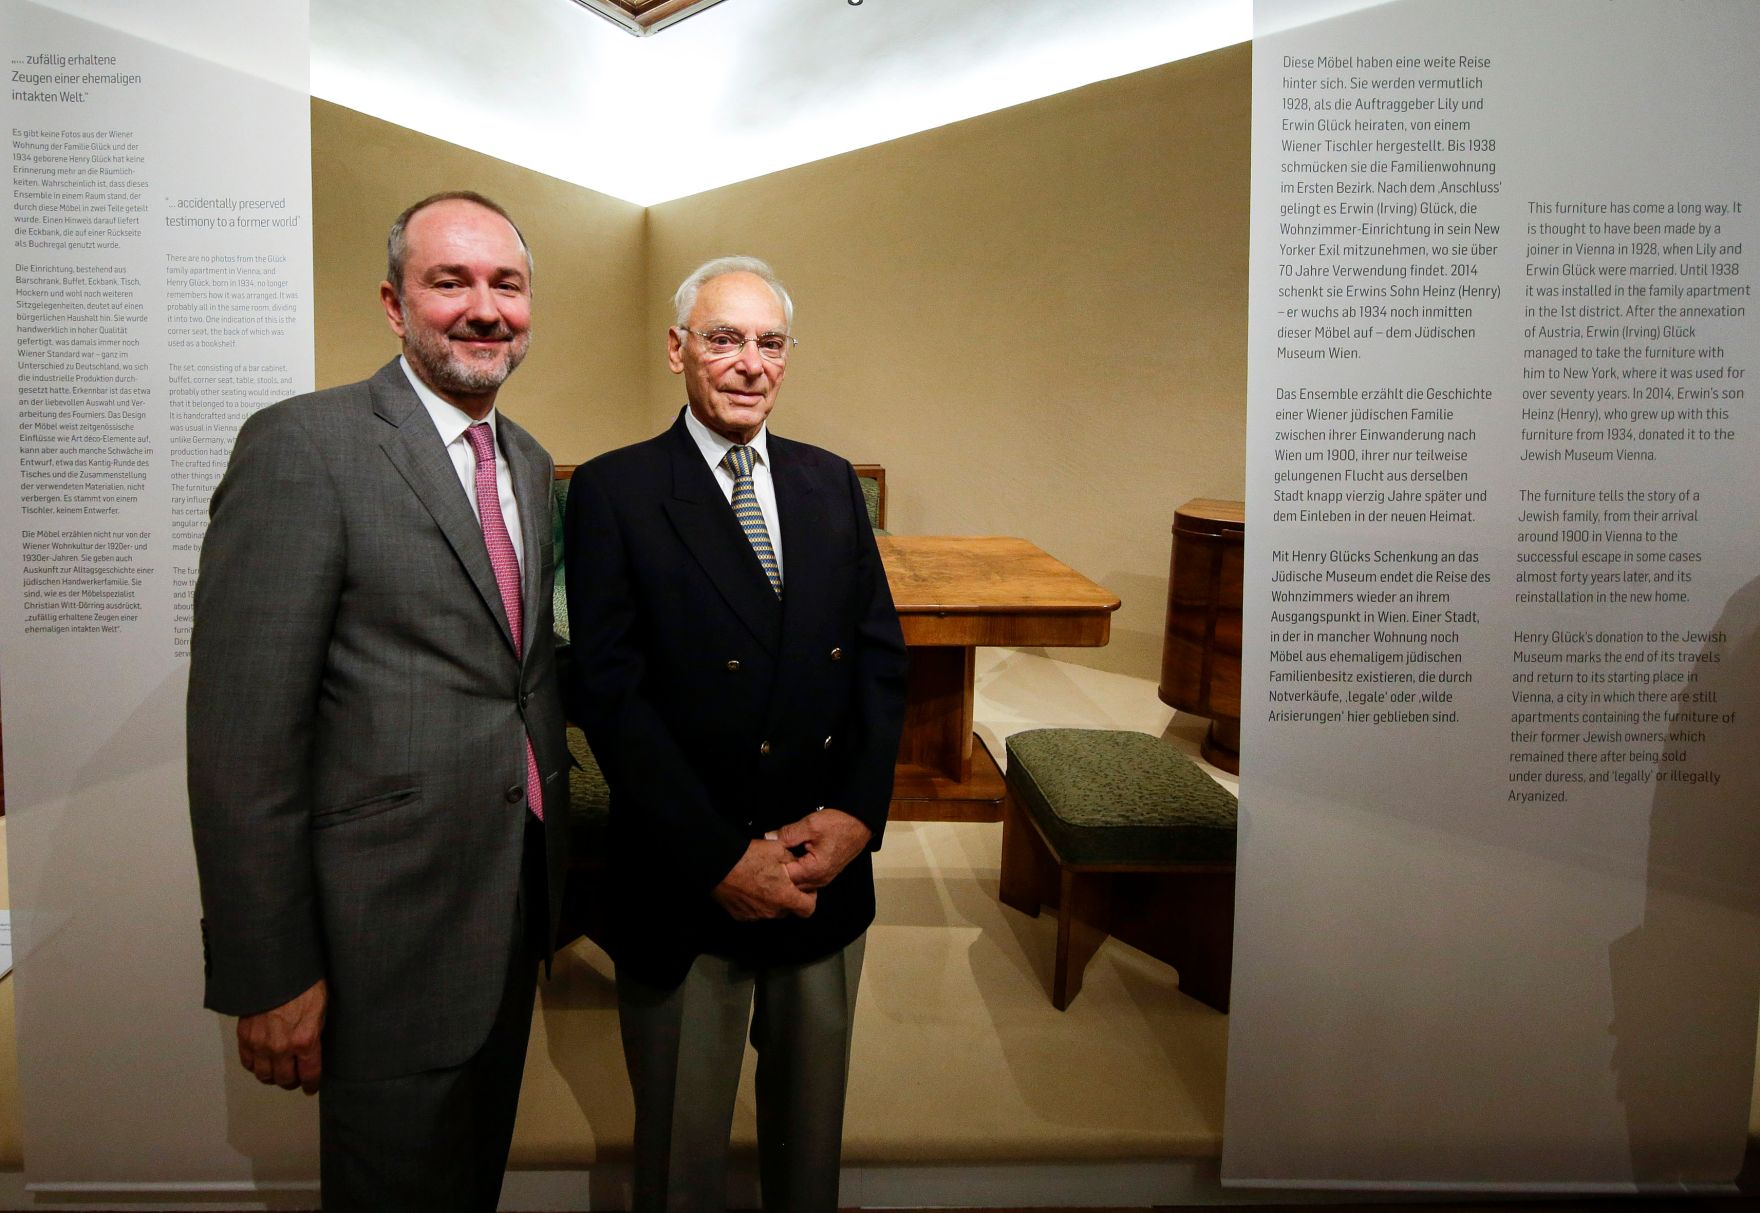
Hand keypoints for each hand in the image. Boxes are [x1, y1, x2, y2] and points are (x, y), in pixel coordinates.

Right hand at [237, 978, 326, 1093]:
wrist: (276, 968)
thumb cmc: (303, 983)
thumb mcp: (322, 1008)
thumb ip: (318, 1033)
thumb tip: (318, 1050)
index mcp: (305, 1039)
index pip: (310, 1075)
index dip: (312, 1084)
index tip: (312, 1086)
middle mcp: (281, 1046)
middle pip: (285, 1080)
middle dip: (293, 1081)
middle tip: (297, 1077)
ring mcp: (260, 1043)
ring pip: (265, 1076)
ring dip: (273, 1076)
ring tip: (280, 1070)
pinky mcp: (245, 1036)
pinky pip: (248, 1063)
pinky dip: (256, 1066)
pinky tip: (264, 1060)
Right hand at [712, 840, 817, 920]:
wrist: (717, 864)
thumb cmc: (748, 857)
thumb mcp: (778, 850)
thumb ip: (793, 861)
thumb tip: (797, 866)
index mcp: (784, 897)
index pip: (808, 909)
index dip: (809, 898)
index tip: (804, 888)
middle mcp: (771, 911)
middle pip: (789, 910)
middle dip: (789, 897)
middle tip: (782, 880)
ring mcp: (755, 916)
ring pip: (772, 911)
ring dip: (772, 900)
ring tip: (763, 882)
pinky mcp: (740, 916)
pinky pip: (755, 912)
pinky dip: (756, 903)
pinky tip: (750, 888)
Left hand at [772, 809, 871, 891]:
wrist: (859, 823)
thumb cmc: (839, 824)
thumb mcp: (810, 825)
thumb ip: (788, 833)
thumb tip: (769, 838)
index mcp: (814, 870)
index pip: (785, 877)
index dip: (774, 866)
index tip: (767, 855)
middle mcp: (820, 879)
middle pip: (791, 884)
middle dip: (780, 872)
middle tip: (771, 856)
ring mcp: (824, 879)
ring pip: (799, 883)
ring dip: (790, 872)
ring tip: (782, 857)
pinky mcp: (825, 874)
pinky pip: (807, 879)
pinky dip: (798, 871)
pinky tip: (794, 859)